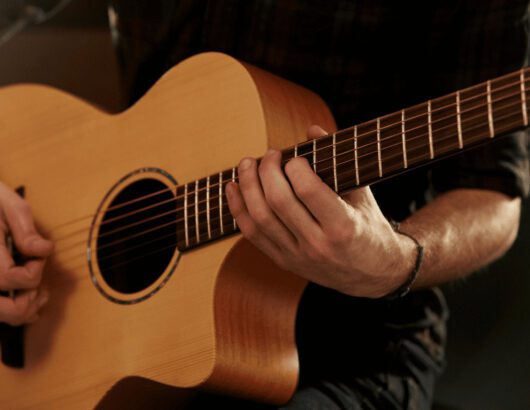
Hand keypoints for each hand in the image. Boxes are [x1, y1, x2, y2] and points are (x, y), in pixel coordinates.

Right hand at [0, 182, 52, 324]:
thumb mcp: (10, 206)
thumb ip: (26, 231)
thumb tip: (43, 250)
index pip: (14, 278)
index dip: (35, 268)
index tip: (37, 252)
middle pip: (8, 310)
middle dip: (30, 297)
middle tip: (36, 277)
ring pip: (3, 316)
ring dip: (24, 307)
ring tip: (37, 291)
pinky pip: (0, 312)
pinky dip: (15, 310)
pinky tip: (28, 296)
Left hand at [226, 125, 416, 297]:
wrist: (371, 274)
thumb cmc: (368, 227)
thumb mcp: (362, 194)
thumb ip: (338, 160)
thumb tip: (311, 129)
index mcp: (343, 226)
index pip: (308, 190)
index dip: (295, 166)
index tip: (294, 156)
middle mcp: (318, 244)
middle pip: (278, 201)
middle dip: (267, 170)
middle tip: (269, 154)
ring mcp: (297, 256)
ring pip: (259, 218)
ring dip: (247, 186)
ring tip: (247, 165)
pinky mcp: (283, 262)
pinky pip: (252, 234)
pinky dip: (238, 208)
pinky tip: (234, 187)